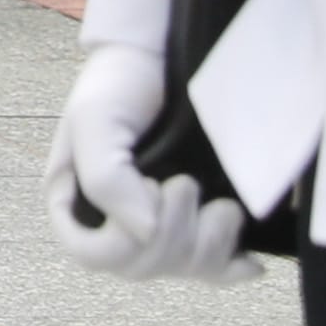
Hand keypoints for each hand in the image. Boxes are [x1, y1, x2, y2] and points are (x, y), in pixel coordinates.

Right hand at [48, 42, 259, 281]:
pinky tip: (248, 260)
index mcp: (76, 198)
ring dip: (207, 244)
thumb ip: (105, 178)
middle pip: (139, 268)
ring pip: (179, 270)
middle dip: (171, 235)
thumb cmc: (121, 81)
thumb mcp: (96, 119)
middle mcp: (115, 219)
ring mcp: (160, 225)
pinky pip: (214, 270)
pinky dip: (232, 267)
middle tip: (186, 183)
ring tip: (222, 203)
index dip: (119, 240)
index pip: (88, 253)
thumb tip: (143, 233)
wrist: (169, 55)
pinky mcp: (200, 225)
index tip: (148, 187)